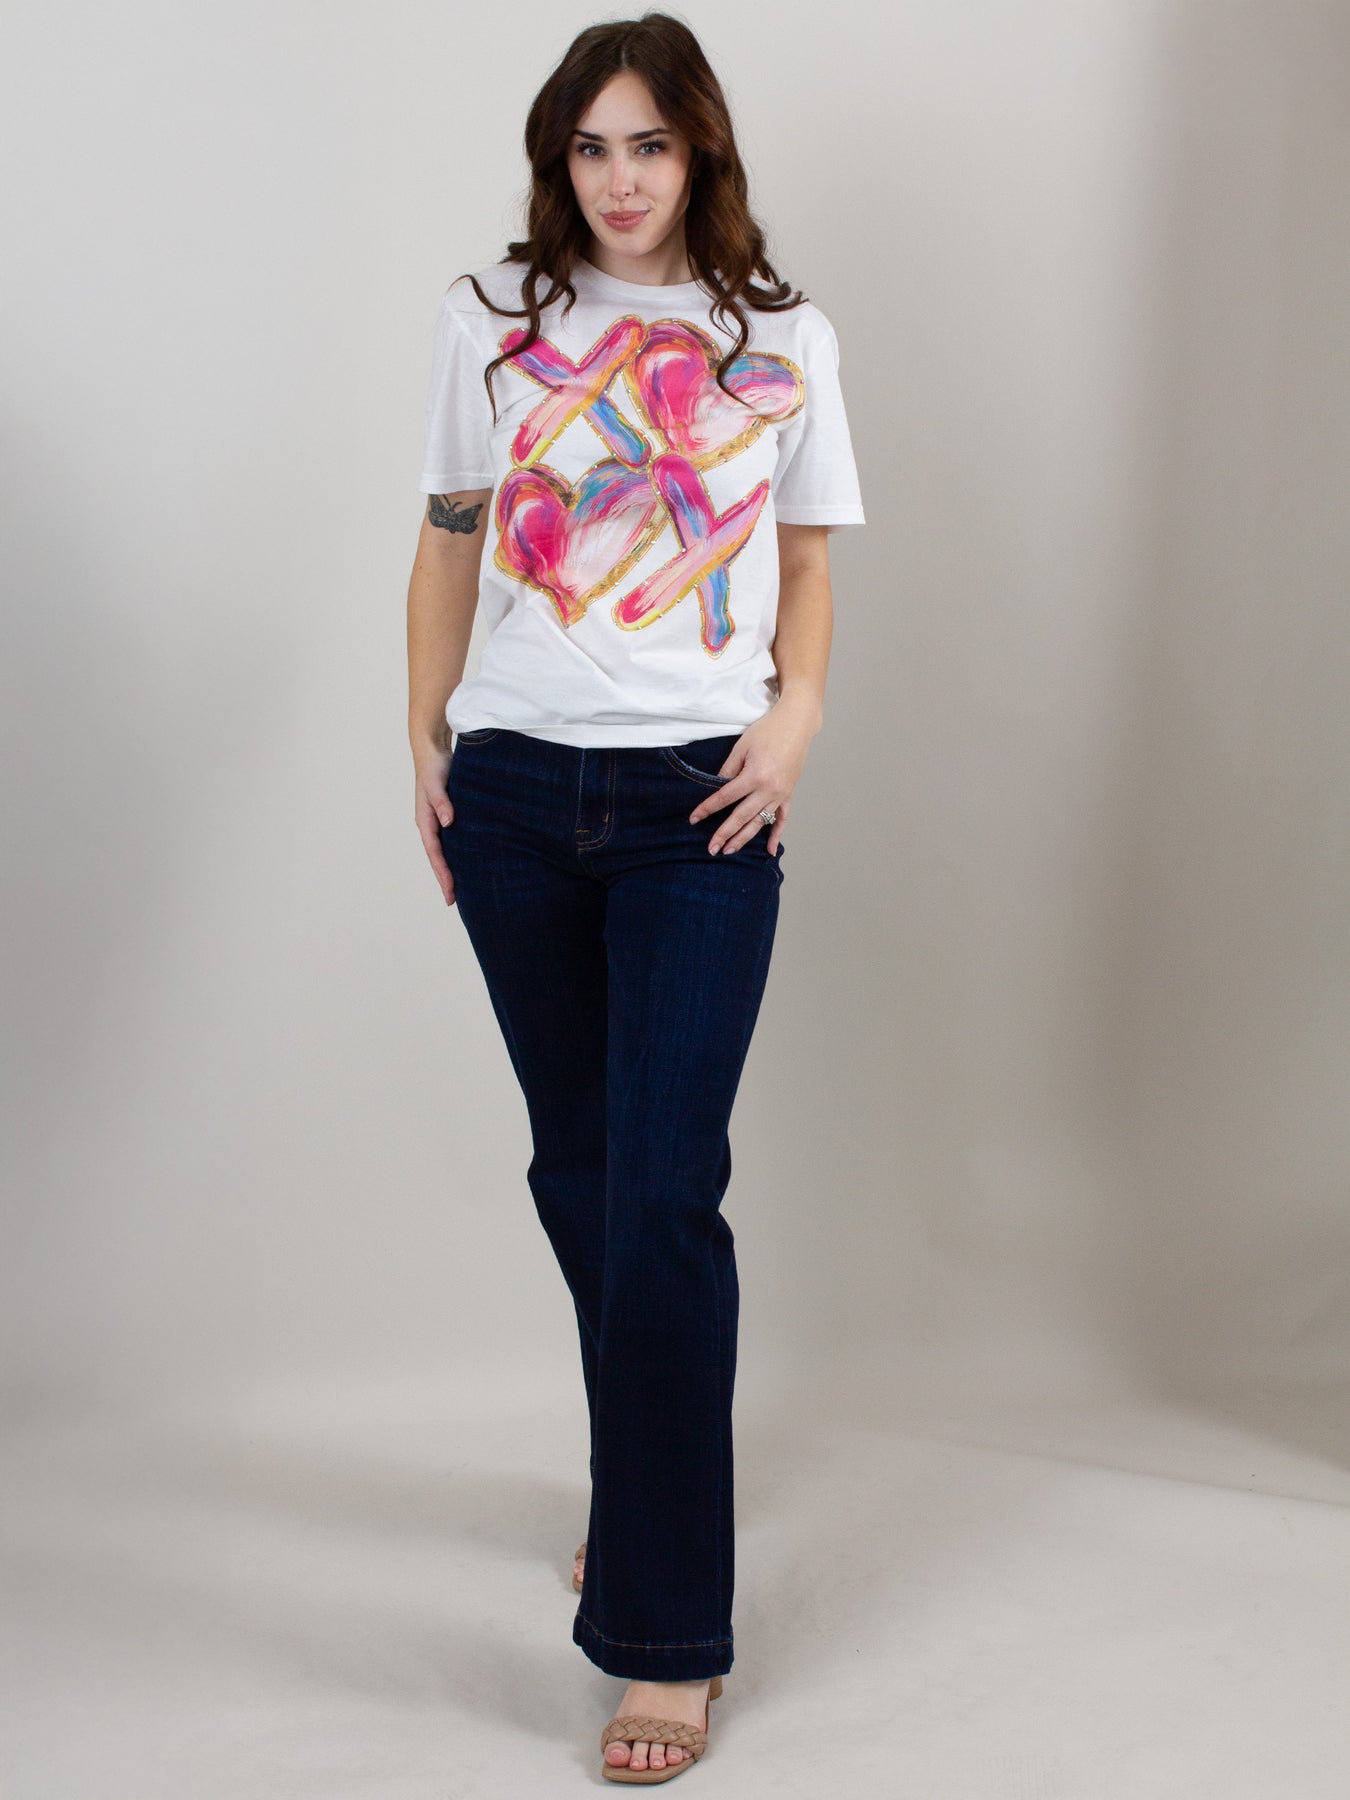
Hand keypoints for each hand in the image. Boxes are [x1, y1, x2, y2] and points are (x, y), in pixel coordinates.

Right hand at [414, 743, 455, 904]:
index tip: (450, 892)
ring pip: (446, 850)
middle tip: (454, 900)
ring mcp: (439, 820)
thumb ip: (442, 802)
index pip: (435, 853)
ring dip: (452, 868)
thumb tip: (448, 823)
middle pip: (438, 857)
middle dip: (445, 878)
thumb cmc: (434, 766)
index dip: (442, 873)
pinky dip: (460, 853)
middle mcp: (432, 824)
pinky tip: (470, 861)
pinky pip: (454, 839)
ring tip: (463, 888)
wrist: (433, 750)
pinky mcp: (449, 814)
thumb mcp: (436, 783)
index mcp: (425, 820)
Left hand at [690, 694, 818, 855]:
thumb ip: (728, 770)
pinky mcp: (789, 794)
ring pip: (760, 823)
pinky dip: (776, 835)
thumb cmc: (768, 730)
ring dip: (744, 838)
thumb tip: (717, 787)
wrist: (797, 723)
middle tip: (711, 849)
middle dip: (724, 834)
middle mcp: (769, 789)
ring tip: (729, 851)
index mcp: (755, 775)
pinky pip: (782, 819)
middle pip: (742, 817)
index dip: (708, 809)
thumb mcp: (742, 746)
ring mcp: (781, 794)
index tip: (694, 819)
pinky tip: (769, 851)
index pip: (725, 797)